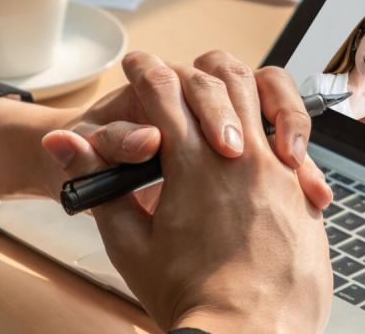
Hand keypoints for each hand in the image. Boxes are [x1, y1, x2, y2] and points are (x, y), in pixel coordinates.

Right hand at [50, 51, 331, 331]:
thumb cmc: (191, 297)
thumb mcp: (128, 244)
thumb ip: (100, 184)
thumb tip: (61, 146)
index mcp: (191, 163)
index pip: (162, 89)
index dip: (143, 71)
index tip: (135, 67)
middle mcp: (240, 155)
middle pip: (218, 80)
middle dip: (192, 73)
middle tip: (177, 81)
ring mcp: (278, 170)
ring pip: (265, 95)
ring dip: (240, 89)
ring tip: (224, 99)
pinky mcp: (303, 192)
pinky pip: (297, 138)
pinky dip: (280, 124)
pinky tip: (269, 137)